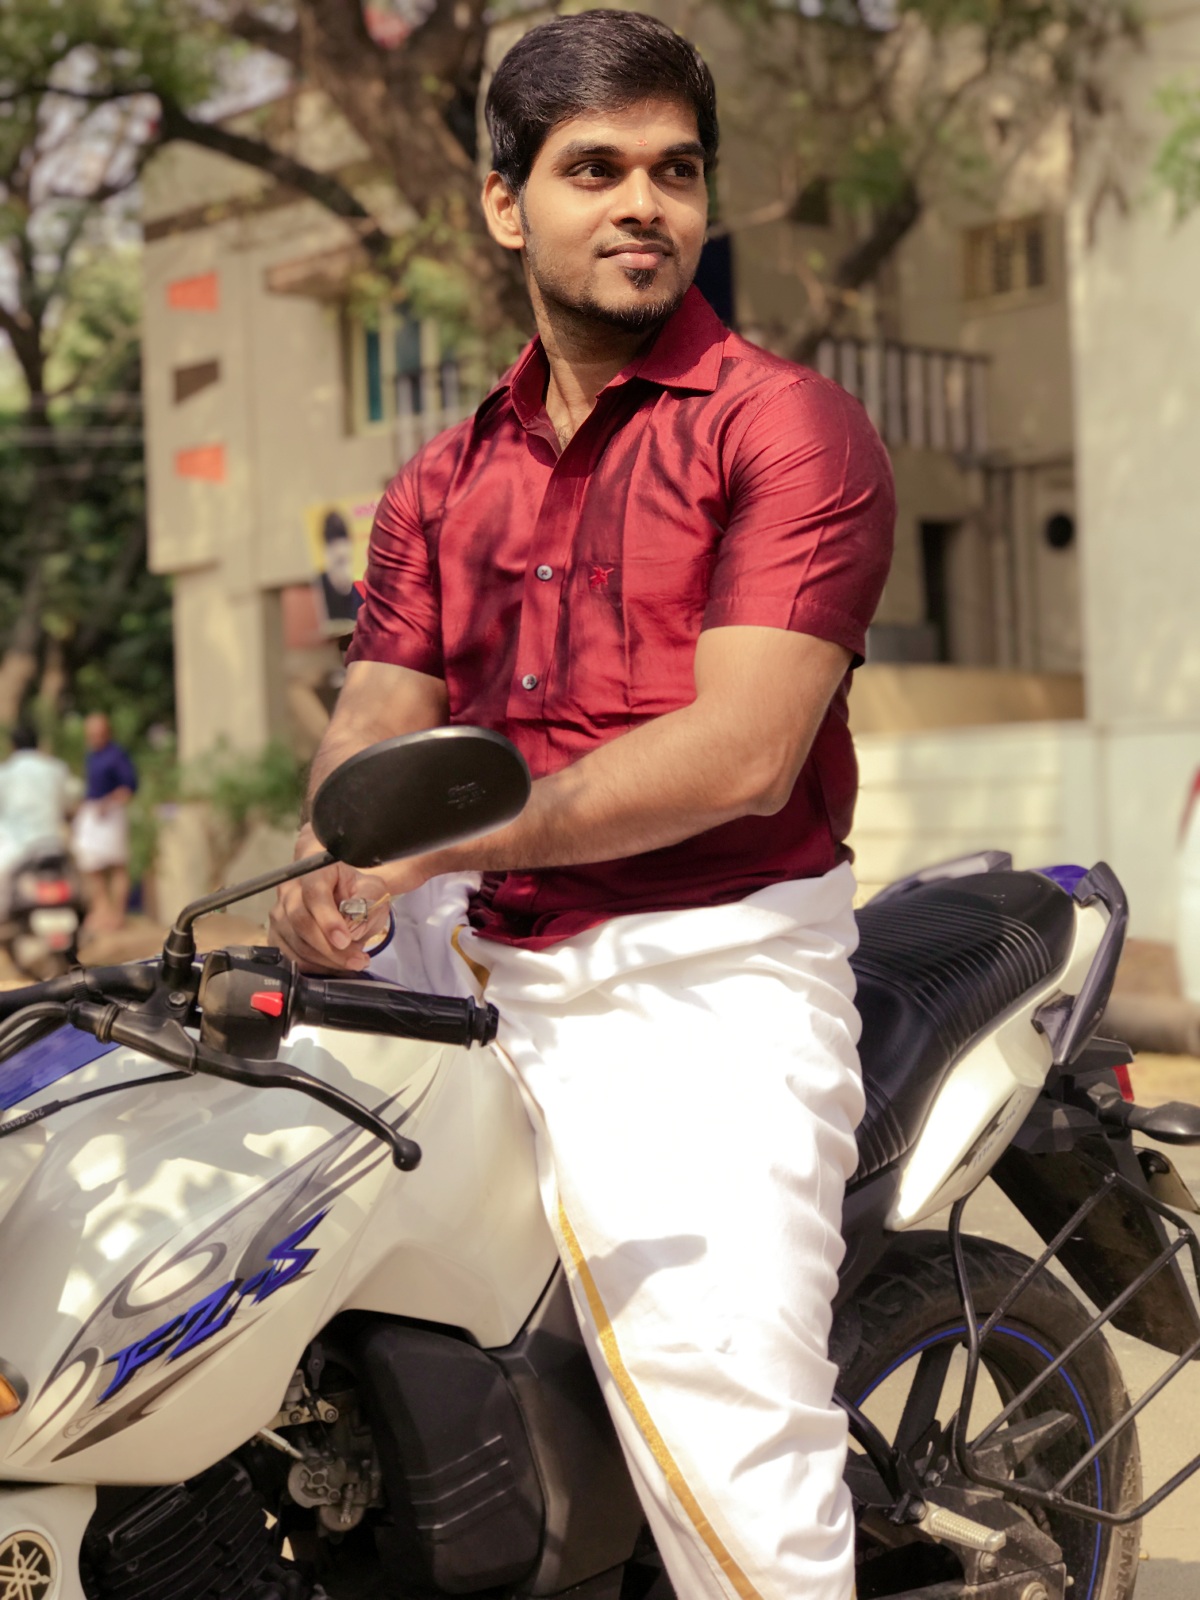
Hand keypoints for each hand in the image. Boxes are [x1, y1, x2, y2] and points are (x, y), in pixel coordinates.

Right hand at [270, 826, 391, 971]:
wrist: (344, 896)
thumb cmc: (357, 890)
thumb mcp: (373, 890)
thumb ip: (367, 902)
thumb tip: (352, 928)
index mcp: (314, 870)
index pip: (314, 894)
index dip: (327, 920)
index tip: (345, 940)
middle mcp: (290, 889)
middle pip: (300, 921)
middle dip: (329, 948)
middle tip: (357, 960)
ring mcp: (279, 912)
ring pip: (295, 942)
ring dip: (325, 959)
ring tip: (353, 962)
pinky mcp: (276, 934)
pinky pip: (290, 956)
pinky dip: (313, 966)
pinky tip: (335, 967)